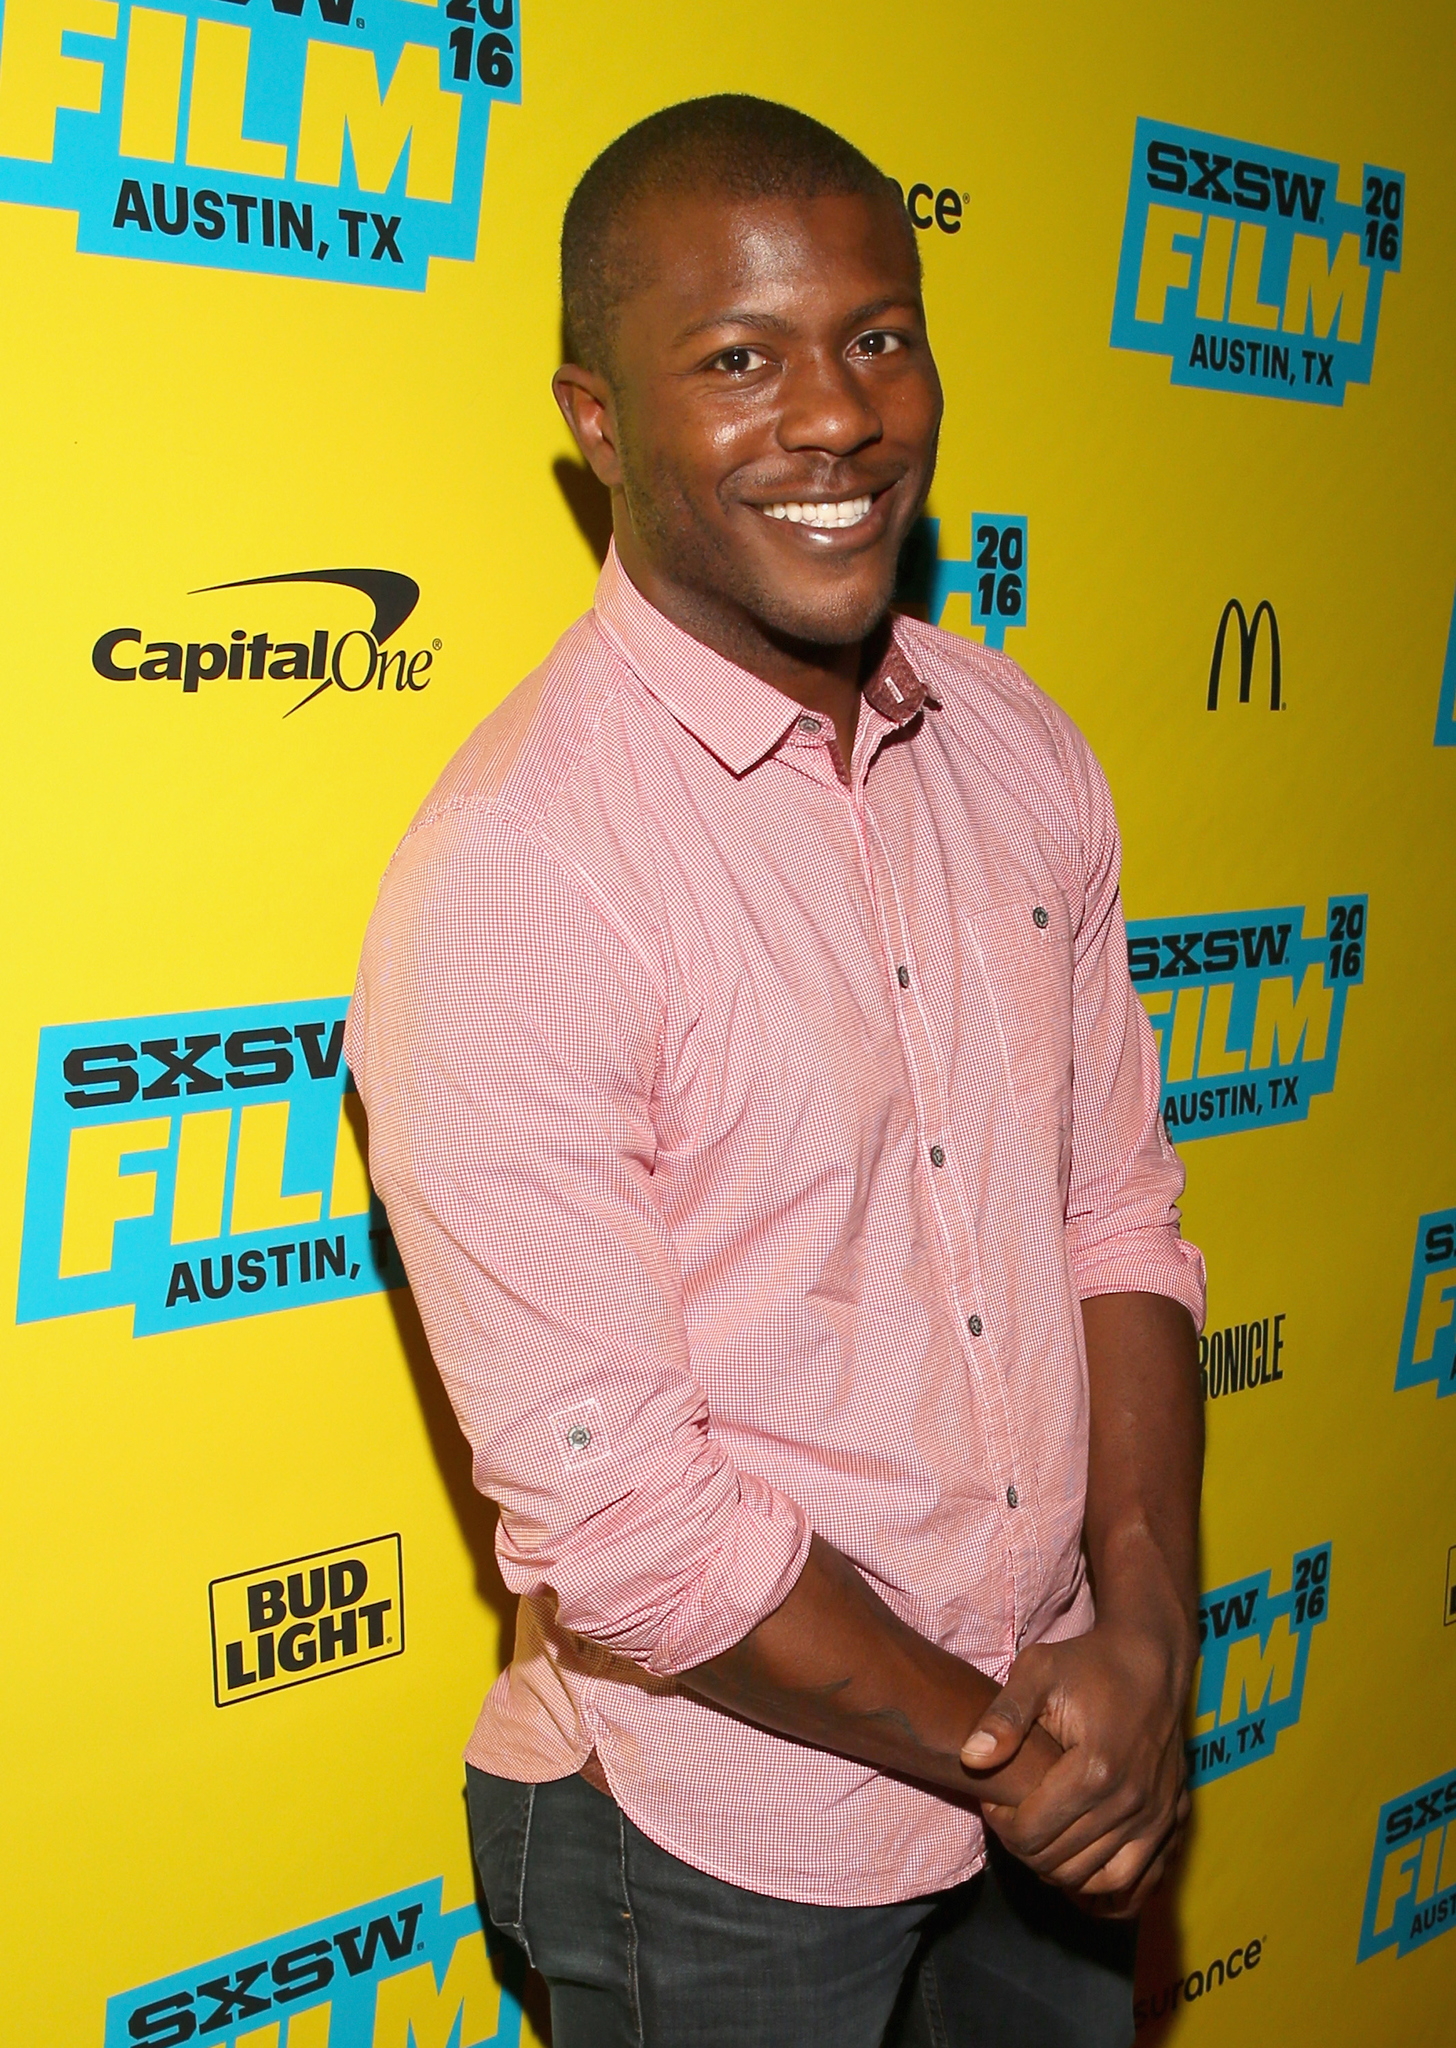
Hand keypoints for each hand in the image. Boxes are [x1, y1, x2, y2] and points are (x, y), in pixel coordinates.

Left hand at [960, 1618, 1190, 1915]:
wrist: (1150, 1659)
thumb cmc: (1088, 1663)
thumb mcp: (1037, 1672)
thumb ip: (1003, 1717)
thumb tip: (970, 1758)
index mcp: (1094, 1770)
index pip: (1033, 1833)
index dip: (1002, 1825)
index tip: (994, 1799)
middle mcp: (1130, 1802)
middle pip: (1061, 1862)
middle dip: (1025, 1848)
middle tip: (1012, 1819)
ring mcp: (1156, 1815)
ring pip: (1098, 1880)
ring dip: (1060, 1871)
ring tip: (1040, 1839)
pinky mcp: (1172, 1820)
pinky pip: (1138, 1879)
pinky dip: (1105, 1884)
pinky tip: (1080, 1865)